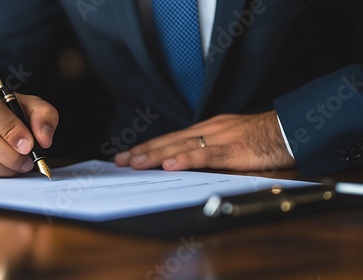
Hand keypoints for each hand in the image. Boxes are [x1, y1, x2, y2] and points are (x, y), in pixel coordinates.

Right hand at [0, 74, 58, 176]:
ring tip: (18, 165)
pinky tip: (1, 167)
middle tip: (27, 161)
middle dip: (10, 155)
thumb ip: (44, 117)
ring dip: (2, 168)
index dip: (11, 131)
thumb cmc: (9, 109)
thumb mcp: (31, 105)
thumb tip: (43, 139)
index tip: (28, 145)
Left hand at [115, 111, 295, 171]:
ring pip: (181, 146)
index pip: (172, 138)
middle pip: (170, 140)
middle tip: (120, 159)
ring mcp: (220, 139)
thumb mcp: (232, 142)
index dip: (150, 147)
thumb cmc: (264, 137)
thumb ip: (212, 152)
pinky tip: (169, 164)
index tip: (130, 154)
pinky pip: (206, 155)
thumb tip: (190, 164)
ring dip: (156, 154)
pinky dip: (186, 159)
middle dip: (143, 150)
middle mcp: (209, 131)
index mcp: (208, 130)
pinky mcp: (234, 150)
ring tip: (134, 162)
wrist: (291, 129)